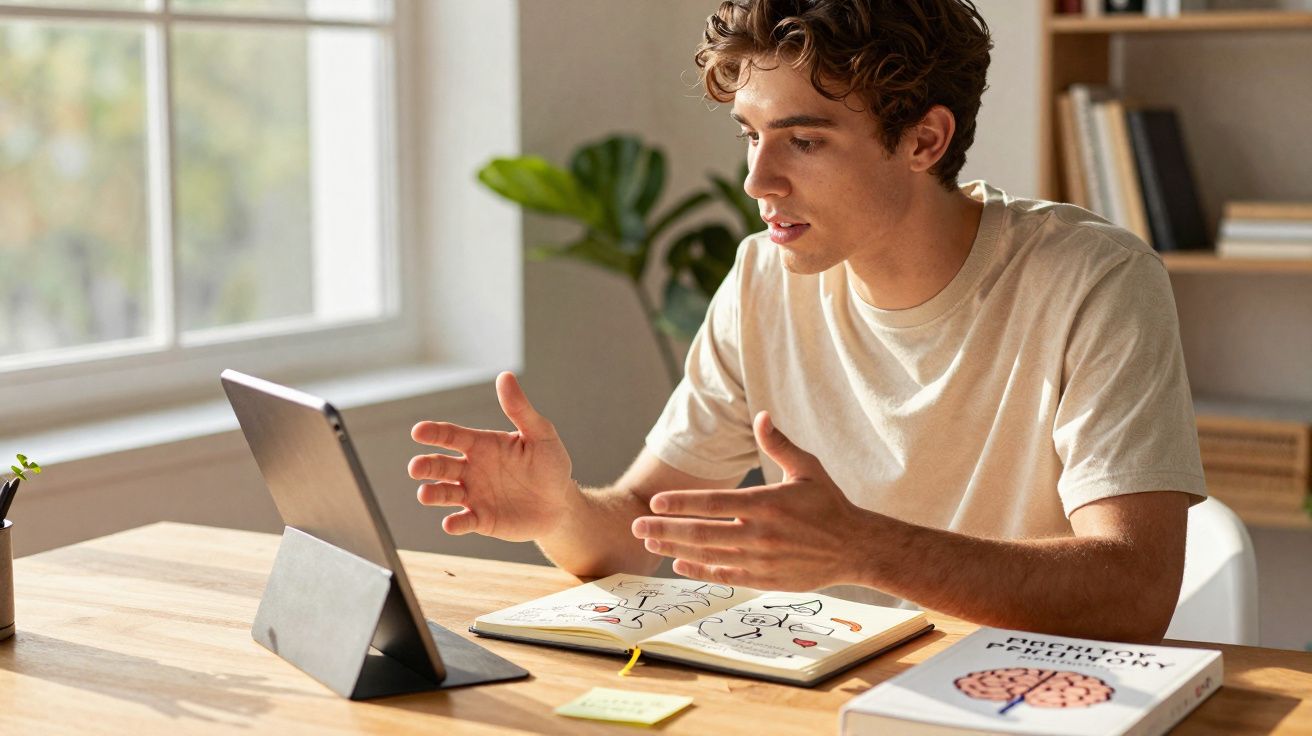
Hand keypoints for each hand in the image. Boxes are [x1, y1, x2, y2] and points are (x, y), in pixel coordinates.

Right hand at [410, 372, 573, 541]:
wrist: (560, 503)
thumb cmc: (550, 464)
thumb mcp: (540, 433)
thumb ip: (520, 409)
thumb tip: (505, 376)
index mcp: (481, 445)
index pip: (452, 436)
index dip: (435, 433)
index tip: (418, 431)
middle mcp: (471, 469)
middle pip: (440, 466)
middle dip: (426, 466)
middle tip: (416, 467)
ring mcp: (474, 495)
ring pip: (445, 493)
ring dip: (433, 494)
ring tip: (425, 494)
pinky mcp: (481, 519)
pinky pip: (464, 521)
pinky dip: (455, 523)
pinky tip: (451, 523)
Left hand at [631, 411, 873, 590]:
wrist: (855, 548)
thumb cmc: (829, 505)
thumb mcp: (807, 469)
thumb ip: (779, 445)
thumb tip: (761, 415)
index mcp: (767, 503)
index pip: (712, 504)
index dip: (680, 504)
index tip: (655, 503)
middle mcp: (760, 534)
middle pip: (701, 532)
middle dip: (664, 529)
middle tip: (637, 526)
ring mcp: (761, 560)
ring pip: (708, 555)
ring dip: (675, 549)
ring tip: (650, 542)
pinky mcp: (765, 580)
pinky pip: (725, 576)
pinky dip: (699, 570)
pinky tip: (680, 563)